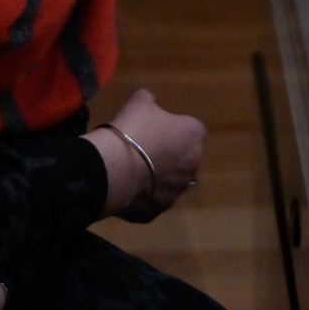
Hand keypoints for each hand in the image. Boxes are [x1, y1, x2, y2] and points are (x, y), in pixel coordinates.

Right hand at [87, 88, 204, 220]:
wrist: (115, 168)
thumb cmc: (133, 129)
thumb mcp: (139, 102)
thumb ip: (149, 100)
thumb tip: (148, 100)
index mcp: (193, 135)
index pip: (192, 129)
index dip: (175, 128)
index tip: (157, 129)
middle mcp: (193, 164)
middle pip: (185, 158)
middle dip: (170, 155)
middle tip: (145, 149)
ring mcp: (177, 190)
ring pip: (171, 181)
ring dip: (159, 177)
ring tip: (134, 170)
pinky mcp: (160, 209)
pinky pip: (154, 200)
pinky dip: (144, 196)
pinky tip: (128, 187)